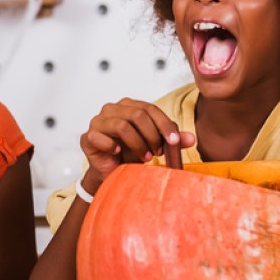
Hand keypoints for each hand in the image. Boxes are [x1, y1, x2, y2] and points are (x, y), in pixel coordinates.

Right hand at [78, 98, 195, 193]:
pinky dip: (112, 146)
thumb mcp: (157, 145)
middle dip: (152, 135)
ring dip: (137, 143)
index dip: (164, 124)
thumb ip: (172, 139)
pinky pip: (100, 137)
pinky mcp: (88, 137)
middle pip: (137, 114)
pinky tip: (118, 154)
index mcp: (128, 106)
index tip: (175, 141)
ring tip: (144, 157)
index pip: (149, 108)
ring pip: (121, 125)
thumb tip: (191, 138)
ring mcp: (97, 122)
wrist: (113, 173)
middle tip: (158, 153)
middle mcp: (112, 109)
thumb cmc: (132, 155)